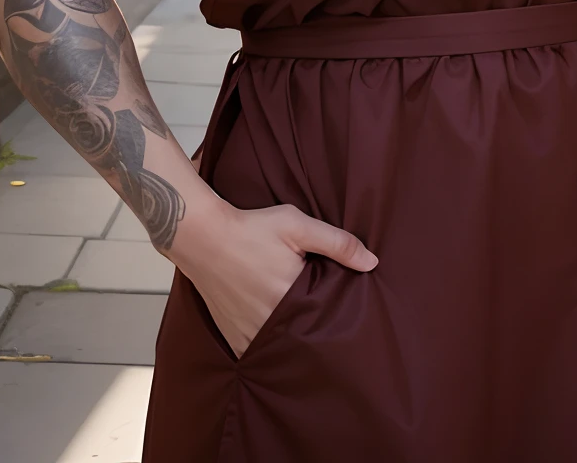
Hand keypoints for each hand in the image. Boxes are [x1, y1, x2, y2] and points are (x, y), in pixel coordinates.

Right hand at [170, 199, 377, 357]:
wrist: (205, 238)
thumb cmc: (253, 229)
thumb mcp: (299, 226)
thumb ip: (338, 244)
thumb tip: (372, 263)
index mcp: (289, 297)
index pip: (326, 316)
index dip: (337, 313)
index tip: (346, 308)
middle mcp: (269, 322)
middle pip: (304, 335)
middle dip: (317, 329)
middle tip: (327, 320)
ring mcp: (249, 334)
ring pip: (282, 346)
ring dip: (294, 339)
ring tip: (305, 327)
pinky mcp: (234, 337)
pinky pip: (260, 350)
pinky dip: (271, 345)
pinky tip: (280, 333)